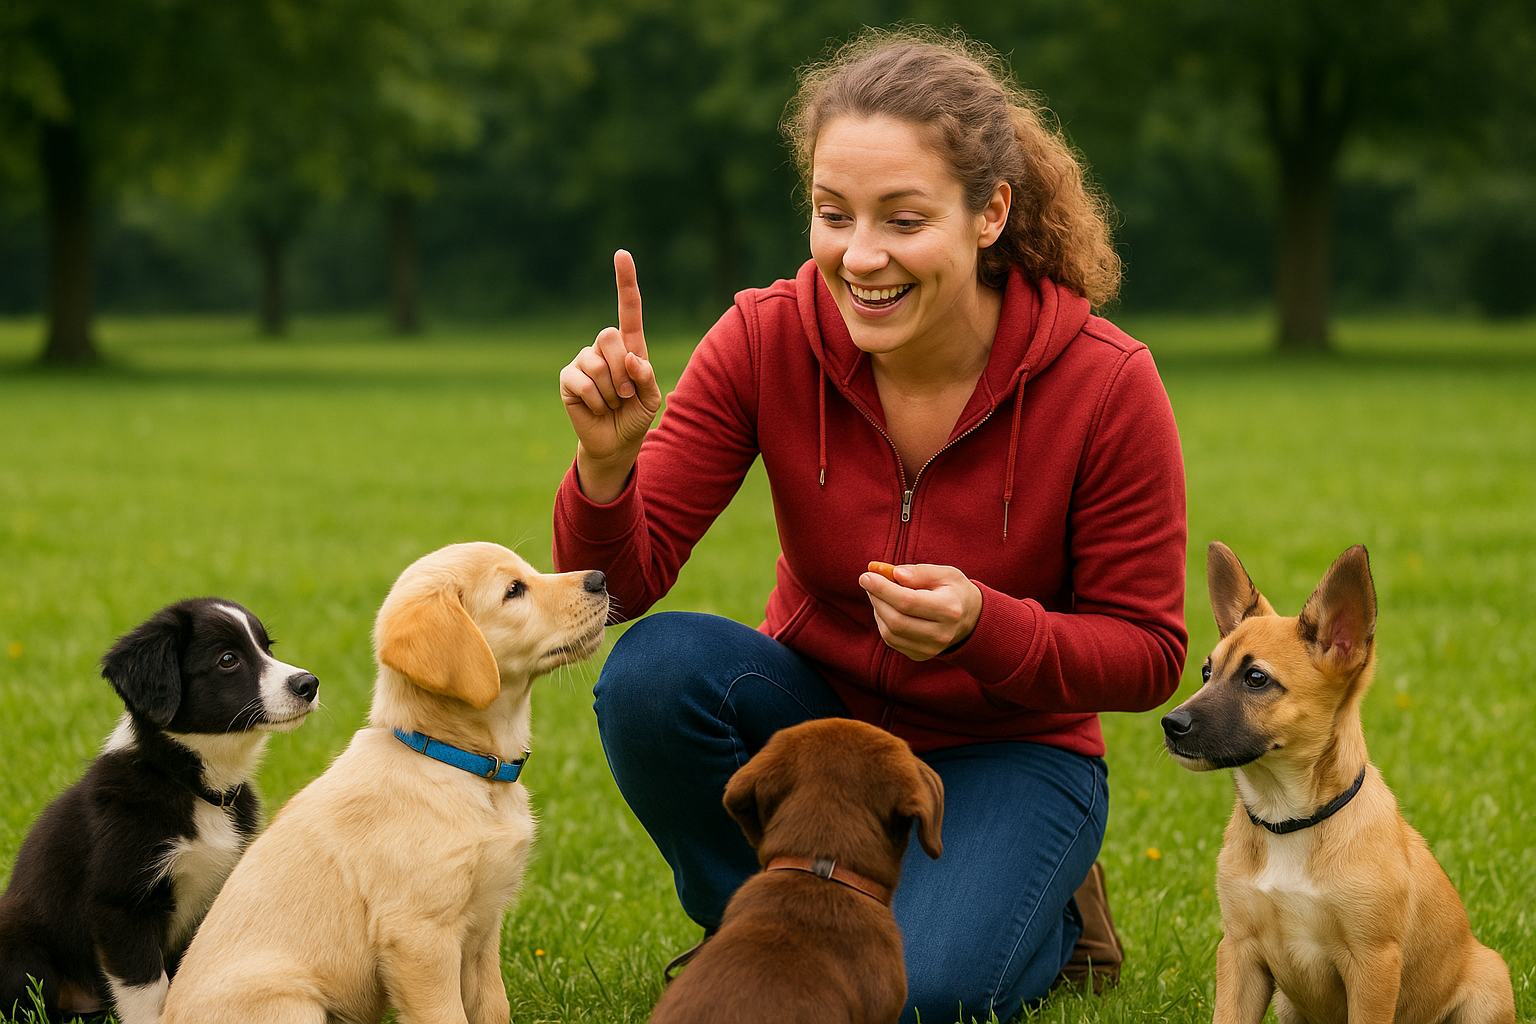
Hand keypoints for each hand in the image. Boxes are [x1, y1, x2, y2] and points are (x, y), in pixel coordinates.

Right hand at [559, 250, 663, 500]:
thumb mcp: (652, 399)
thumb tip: (631, 358)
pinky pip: (582, 381)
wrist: (615, 443)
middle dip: (623, 371)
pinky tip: (597, 408)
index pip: (628, 308)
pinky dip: (595, 401)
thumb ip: (647, 378)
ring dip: (611, 392)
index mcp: (630, 346)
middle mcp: (604, 348)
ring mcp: (583, 361)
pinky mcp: (567, 378)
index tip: (622, 253)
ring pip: (598, 364)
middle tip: (626, 395)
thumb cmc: (635, 416)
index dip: (625, 281)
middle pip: (610, 336)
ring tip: (611, 403)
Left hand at [860, 562, 982, 661]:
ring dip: (877, 609)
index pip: (908, 602)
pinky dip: (883, 622)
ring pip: (890, 633)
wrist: (969, 619)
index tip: (866, 575)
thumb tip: (894, 574)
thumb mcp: (944, 574)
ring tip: (878, 592)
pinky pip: (891, 640)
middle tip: (867, 580)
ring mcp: (931, 649)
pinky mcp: (920, 655)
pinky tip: (886, 607)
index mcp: (949, 609)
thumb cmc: (953, 591)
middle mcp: (941, 634)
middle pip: (896, 620)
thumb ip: (919, 572)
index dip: (882, 589)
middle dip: (876, 599)